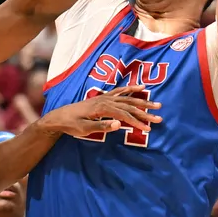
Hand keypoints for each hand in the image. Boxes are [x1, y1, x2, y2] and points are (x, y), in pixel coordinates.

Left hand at [39, 86, 161, 136]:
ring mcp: (104, 97)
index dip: (137, 121)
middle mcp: (104, 100)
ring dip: (142, 101)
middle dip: (144, 111)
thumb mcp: (84, 129)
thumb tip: (119, 125)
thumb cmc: (71, 125)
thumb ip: (102, 127)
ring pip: (127, 98)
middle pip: (128, 105)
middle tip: (159, 117)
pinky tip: (139, 86)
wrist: (59, 117)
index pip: (124, 114)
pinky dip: (130, 88)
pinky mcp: (102, 98)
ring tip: (156, 104)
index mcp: (101, 108)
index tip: (148, 129)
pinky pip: (119, 91)